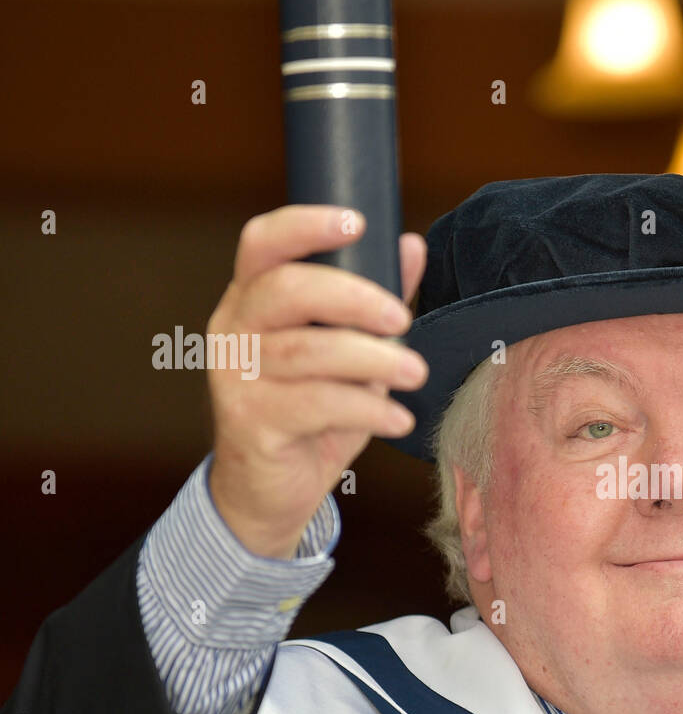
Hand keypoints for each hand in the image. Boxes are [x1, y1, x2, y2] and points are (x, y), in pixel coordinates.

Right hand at [206, 205, 427, 558]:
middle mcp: (234, 329)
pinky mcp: (251, 423)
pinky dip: (368, 409)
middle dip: (355, 298)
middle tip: (404, 319)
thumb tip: (411, 245)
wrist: (272, 491)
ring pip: (308, 351)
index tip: (358, 222)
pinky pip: (316, 405)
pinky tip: (398, 419)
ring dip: (374, 359)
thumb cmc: (313, 412)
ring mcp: (237, 377)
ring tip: (417, 373)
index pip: (263, 243)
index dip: (306, 225)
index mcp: (252, 299)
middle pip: (288, 290)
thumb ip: (376, 300)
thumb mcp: (349, 353)